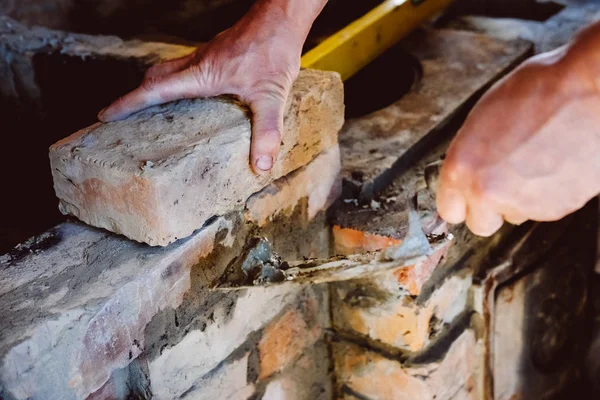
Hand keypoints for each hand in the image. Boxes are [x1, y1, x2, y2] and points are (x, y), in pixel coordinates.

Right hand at [98, 1, 314, 172]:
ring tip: (149, 111)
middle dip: (134, 97)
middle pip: (154, 78)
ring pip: (168, 71)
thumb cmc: (273, 51)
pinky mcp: (217, 54)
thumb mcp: (271, 94)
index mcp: (201, 75)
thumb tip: (261, 166)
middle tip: (120, 116)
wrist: (281, 19)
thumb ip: (266, 130)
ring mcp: (206, 57)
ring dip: (153, 89)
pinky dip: (175, 83)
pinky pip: (185, 69)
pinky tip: (190, 97)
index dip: (127, 103)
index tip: (105, 114)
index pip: (154, 90)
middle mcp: (197, 64)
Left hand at [437, 42, 599, 235]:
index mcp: (461, 167)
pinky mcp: (554, 209)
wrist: (589, 91)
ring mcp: (521, 203)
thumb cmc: (539, 92)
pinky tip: (554, 166)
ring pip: (513, 216)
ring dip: (520, 199)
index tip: (466, 200)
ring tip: (535, 163)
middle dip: (489, 209)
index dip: (460, 203)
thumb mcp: (483, 117)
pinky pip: (543, 210)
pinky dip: (547, 195)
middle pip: (480, 224)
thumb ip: (470, 154)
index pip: (449, 210)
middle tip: (502, 183)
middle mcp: (486, 191)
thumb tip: (468, 171)